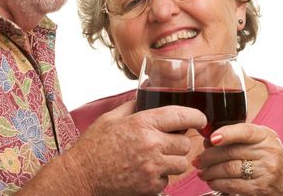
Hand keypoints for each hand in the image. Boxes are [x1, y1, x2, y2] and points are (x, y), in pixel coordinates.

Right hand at [65, 101, 207, 195]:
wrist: (82, 175)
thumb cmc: (93, 146)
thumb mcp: (110, 118)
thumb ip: (133, 106)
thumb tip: (146, 96)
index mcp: (142, 123)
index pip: (181, 116)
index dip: (196, 117)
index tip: (200, 119)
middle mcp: (151, 145)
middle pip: (185, 143)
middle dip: (178, 142)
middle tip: (165, 142)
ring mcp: (152, 168)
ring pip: (181, 163)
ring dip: (173, 160)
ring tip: (155, 158)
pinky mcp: (151, 186)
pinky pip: (168, 180)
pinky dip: (160, 176)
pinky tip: (145, 170)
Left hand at [196, 123, 282, 195]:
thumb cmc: (268, 160)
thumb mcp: (259, 142)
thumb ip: (237, 138)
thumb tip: (208, 140)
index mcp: (265, 136)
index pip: (244, 131)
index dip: (226, 134)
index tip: (211, 138)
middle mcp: (268, 152)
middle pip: (231, 152)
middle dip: (208, 157)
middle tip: (198, 160)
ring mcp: (266, 171)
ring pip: (229, 169)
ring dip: (210, 171)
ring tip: (202, 172)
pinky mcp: (261, 188)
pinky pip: (233, 184)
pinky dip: (218, 183)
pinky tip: (212, 181)